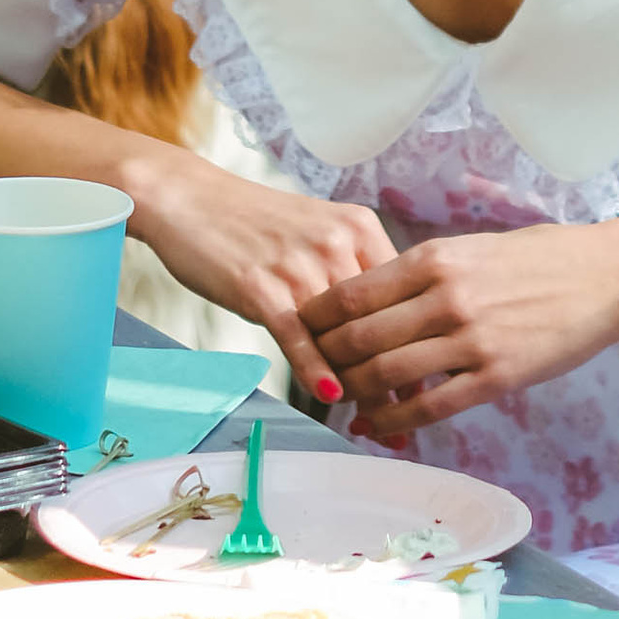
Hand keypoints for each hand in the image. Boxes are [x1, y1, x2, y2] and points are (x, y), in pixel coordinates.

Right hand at [129, 147, 393, 401]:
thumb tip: (384, 329)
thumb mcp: (316, 234)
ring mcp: (298, 265)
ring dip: (359, 381)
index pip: (403, 293)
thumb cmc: (254, 224)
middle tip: (407, 413)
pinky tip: (330, 394)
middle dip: (394, 371)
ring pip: (341, 334)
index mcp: (358, 227)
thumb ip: (349, 273)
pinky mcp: (261, 287)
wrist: (191, 198)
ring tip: (377, 419)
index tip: (426, 374)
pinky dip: (315, 368)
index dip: (415, 338)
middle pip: (378, 319)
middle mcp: (336, 242)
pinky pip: (296, 336)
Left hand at [300, 222, 618, 438]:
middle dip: (326, 358)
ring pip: (387, 373)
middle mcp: (445, 298)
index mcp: (436, 259)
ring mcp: (470, 340)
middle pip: (359, 336)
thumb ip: (427, 271)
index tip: (302, 330)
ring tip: (339, 401)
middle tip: (312, 372)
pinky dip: (393, 419)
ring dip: (354, 392)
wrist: (606, 278)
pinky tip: (375, 426)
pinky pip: (430, 406)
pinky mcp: (495, 377)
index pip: (353, 292)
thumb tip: (377, 294)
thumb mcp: (475, 247)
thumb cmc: (542, 257)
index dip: (318, 317)